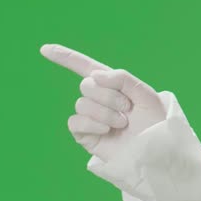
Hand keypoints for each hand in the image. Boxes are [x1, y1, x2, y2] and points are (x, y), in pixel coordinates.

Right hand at [40, 43, 167, 163]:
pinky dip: (92, 124)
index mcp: (112, 84)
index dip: (65, 57)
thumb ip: (121, 78)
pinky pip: (75, 122)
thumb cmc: (155, 123)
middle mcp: (98, 99)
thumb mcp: (144, 93)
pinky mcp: (85, 135)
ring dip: (106, 113)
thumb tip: (93, 76)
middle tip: (128, 109)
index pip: (84, 66)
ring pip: (82, 104)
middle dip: (109, 95)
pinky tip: (108, 130)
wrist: (157, 151)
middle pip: (86, 85)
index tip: (44, 49)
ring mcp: (91, 118)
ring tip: (123, 123)